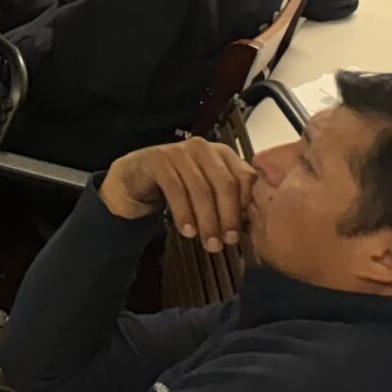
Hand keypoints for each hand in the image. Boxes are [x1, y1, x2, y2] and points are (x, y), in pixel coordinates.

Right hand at [100, 137, 256, 251]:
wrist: (136, 179)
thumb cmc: (179, 189)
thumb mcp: (208, 194)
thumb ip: (230, 202)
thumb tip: (254, 227)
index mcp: (223, 154)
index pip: (246, 178)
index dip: (247, 206)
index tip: (244, 232)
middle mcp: (204, 148)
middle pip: (225, 184)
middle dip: (228, 217)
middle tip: (227, 242)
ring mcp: (180, 151)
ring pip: (201, 189)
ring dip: (207, 221)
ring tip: (209, 244)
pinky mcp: (158, 159)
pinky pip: (176, 189)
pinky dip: (184, 214)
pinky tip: (187, 231)